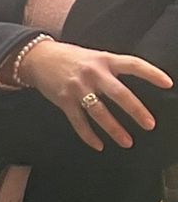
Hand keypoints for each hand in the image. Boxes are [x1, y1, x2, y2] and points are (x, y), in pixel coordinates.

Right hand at [16, 39, 172, 150]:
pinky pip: (78, 121)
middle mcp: (93, 73)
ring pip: (99, 112)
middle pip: (119, 94)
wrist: (38, 58)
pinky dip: (88, 135)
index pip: (133, 65)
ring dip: (115, 129)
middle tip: (149, 124)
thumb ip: (112, 69)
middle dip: (136, 111)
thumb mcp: (94, 57)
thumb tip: (132, 89)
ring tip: (127, 142)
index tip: (168, 84)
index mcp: (104, 60)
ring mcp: (77, 88)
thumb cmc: (70, 58)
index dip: (152, 74)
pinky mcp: (63, 100)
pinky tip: (99, 145)